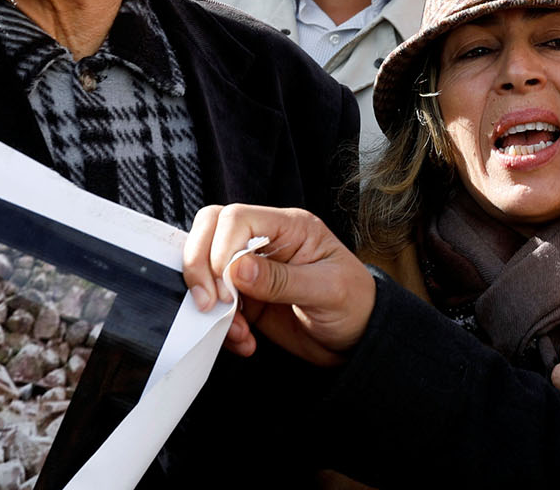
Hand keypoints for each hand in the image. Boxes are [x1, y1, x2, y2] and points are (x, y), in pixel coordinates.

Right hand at [181, 203, 376, 366]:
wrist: (358, 339)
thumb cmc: (355, 304)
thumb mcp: (327, 290)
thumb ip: (281, 279)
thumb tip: (237, 268)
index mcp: (291, 228)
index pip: (237, 218)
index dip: (221, 247)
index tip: (225, 283)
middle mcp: (267, 242)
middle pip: (210, 230)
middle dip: (200, 267)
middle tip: (210, 303)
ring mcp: (253, 270)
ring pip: (206, 268)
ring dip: (212, 304)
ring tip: (237, 331)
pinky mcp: (246, 298)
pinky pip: (216, 305)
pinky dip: (222, 326)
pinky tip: (245, 341)